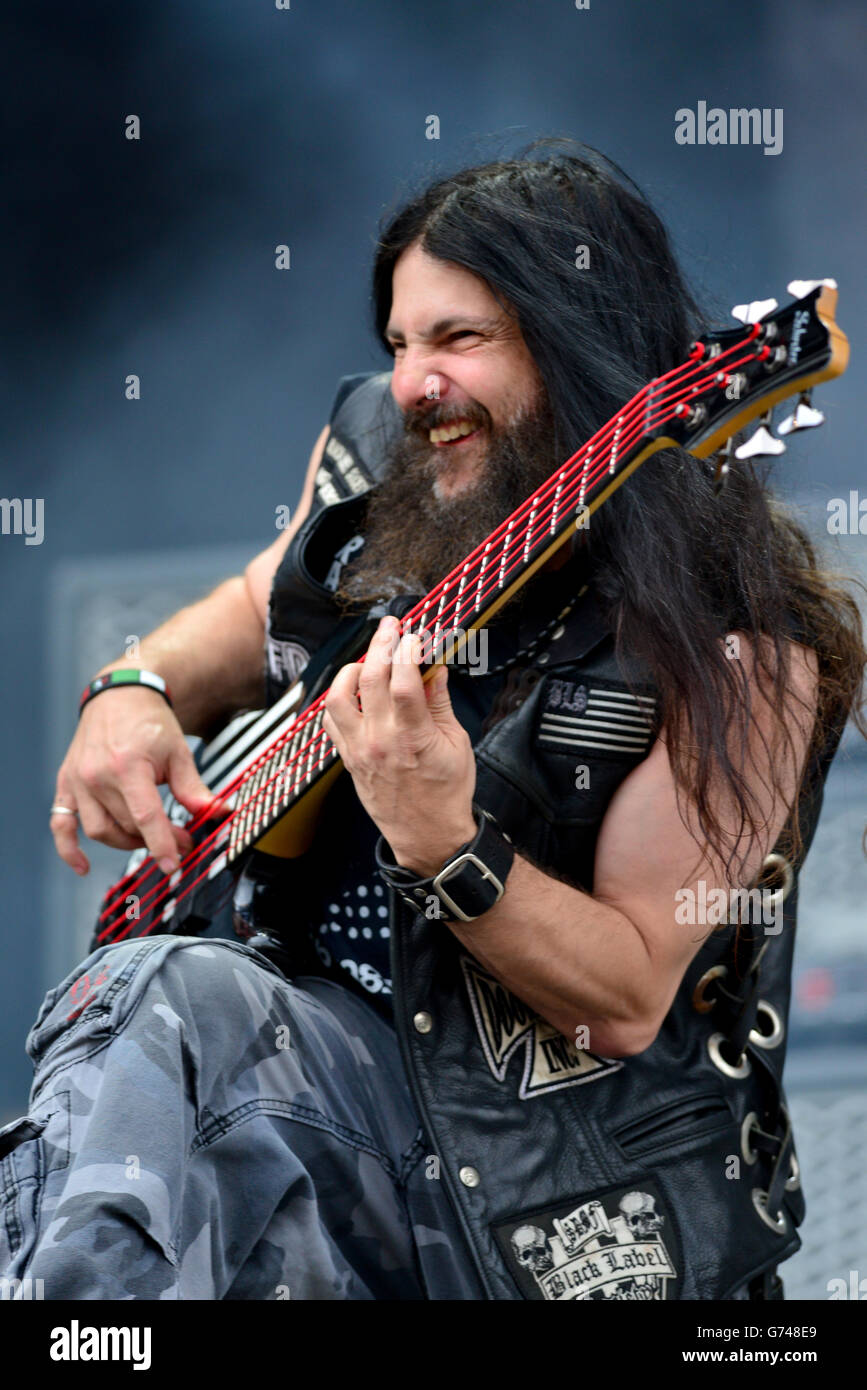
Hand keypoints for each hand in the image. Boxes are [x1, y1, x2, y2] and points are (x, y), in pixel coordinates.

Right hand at [51, 687, 212, 876]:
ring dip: (126, 842)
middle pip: (126, 825)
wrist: (119, 695)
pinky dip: (68, 848)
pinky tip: (83, 866)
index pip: (145, 817)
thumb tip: (217, 812)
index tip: (174, 864)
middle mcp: (97, 776)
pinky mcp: (66, 783)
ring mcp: (78, 781)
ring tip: (149, 837)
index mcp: (127, 766)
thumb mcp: (179, 752)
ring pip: (99, 830)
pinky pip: (60, 823)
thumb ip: (194, 789)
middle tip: (181, 840)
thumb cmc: (149, 722)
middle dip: (155, 840)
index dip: (162, 844)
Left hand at [322, 616, 476, 875]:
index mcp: (413, 737)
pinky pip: (330, 720)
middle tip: (391, 628)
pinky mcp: (348, 759)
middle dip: (381, 645)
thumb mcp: (456, 743)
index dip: (408, 651)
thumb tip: (434, 667)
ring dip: (351, 669)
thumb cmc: (447, 792)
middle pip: (369, 679)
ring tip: (369, 658)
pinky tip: (352, 689)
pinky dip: (337, 697)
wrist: (426, 835)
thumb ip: (440, 702)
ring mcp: (359, 750)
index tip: (415, 636)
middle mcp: (381, 741)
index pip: (403, 682)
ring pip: (339, 696)